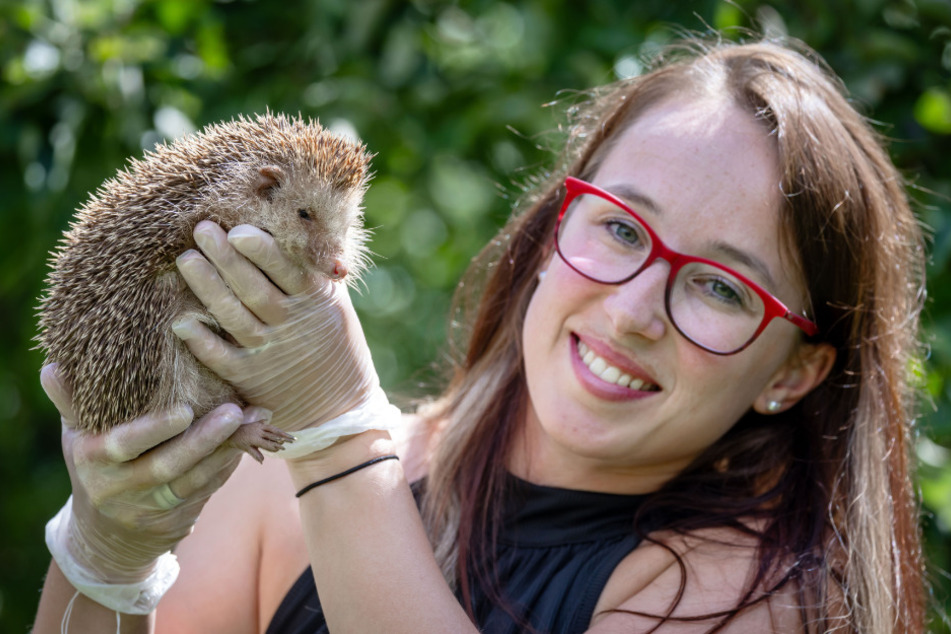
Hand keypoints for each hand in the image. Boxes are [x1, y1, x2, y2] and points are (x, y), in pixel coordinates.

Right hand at [42, 363, 260, 611]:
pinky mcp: (177, 522)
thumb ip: (72, 401)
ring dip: (227, 450)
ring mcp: (150, 510)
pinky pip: (208, 490)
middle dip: (204, 439)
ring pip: (195, 480)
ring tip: (254, 418)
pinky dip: (229, 465)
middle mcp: (120, 489)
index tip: (184, 410)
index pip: (124, 444)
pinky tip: (249, 440)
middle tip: (236, 411)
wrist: (105, 536)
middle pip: (167, 465)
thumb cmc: (95, 466)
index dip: (154, 429)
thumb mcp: (78, 435)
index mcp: (93, 460)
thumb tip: (53, 365)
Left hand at [173, 221, 385, 439]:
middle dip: (226, 259)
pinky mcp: (250, 377)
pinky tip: (181, 321)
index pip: (287, 270)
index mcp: (317, 301)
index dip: (261, 250)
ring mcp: (270, 352)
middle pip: (254, 289)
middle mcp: (293, 325)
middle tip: (201, 230)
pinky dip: (200, 341)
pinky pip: (220, 357)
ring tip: (187, 260)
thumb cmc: (333, 340)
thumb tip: (288, 223)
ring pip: (234, 317)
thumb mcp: (334, 303)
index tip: (237, 230)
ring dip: (207, 288)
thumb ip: (311, 272)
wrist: (339, 404)